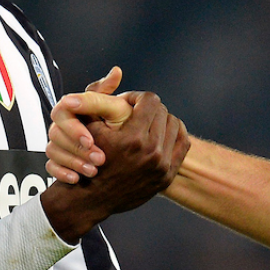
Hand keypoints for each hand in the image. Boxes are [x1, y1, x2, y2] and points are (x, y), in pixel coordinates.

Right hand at [41, 68, 189, 241]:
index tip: (129, 102)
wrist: (91, 198)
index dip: (138, 97)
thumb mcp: (89, 128)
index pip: (150, 100)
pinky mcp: (167, 176)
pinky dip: (174, 135)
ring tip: (148, 123)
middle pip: (163, 112)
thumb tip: (118, 71)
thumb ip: (99, 97)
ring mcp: (162, 166)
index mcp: (133, 138)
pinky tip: (161, 134)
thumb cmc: (87, 160)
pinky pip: (182, 144)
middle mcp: (151, 152)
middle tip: (138, 112)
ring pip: (175, 126)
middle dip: (149, 108)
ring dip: (162, 120)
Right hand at [47, 67, 128, 182]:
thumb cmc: (121, 126)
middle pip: (55, 133)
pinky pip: (51, 167)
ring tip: (94, 170)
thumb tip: (116, 71)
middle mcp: (66, 124)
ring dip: (73, 161)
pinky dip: (62, 173)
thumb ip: (112, 93)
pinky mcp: (60, 161)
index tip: (91, 140)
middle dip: (77, 148)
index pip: (62, 110)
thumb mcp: (118, 109)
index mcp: (75, 108)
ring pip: (52, 150)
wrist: (125, 154)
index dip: (75, 127)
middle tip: (98, 158)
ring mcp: (60, 143)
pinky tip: (77, 178)